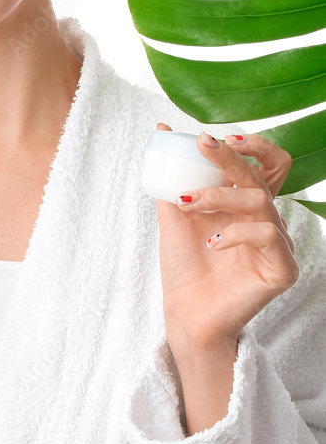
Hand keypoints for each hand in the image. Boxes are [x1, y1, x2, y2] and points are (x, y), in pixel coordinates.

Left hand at [155, 123, 299, 356]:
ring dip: (218, 196)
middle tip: (204, 144)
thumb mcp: (175, 214)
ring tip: (188, 205)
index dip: (251, 145)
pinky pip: (267, 235)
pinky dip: (235, 232)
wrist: (185, 312)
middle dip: (231, 156)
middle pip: (261, 175)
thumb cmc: (185, 265)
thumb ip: (173, 175)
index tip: (211, 137)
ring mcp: (278, 243)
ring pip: (259, 201)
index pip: (265, 163)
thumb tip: (161, 132)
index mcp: (247, 204)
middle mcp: (266, 219)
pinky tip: (211, 243)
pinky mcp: (283, 268)